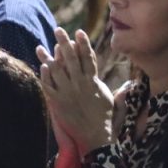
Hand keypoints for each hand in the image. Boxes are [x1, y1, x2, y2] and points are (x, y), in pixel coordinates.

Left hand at [36, 28, 113, 159]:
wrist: (97, 138)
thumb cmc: (109, 122)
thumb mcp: (117, 105)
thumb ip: (120, 94)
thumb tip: (128, 87)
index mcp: (94, 82)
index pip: (88, 58)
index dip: (83, 44)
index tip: (79, 32)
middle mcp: (80, 84)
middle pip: (70, 58)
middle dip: (64, 42)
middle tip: (57, 30)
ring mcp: (68, 93)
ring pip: (56, 70)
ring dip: (47, 57)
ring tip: (40, 47)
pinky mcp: (59, 103)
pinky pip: (49, 86)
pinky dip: (45, 76)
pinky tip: (42, 66)